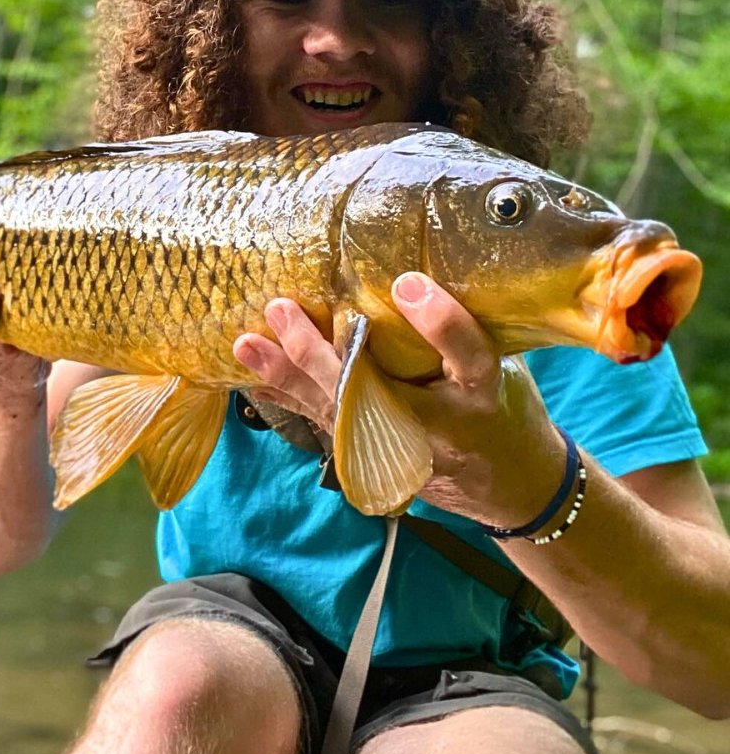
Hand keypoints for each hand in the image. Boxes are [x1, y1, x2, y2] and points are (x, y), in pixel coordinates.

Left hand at [233, 277, 562, 526]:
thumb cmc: (505, 407)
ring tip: (246, 344)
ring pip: (335, 412)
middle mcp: (439, 427)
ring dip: (286, 376)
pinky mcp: (376, 460)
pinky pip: (323, 427)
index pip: (468, 356)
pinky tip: (252, 379)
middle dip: (319, 352)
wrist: (508, 484)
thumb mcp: (504, 367)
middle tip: (282, 310)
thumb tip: (408, 269)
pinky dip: (287, 399)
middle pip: (375, 391)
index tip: (408, 283)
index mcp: (485, 395)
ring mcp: (402, 450)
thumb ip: (465, 331)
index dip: (441, 323)